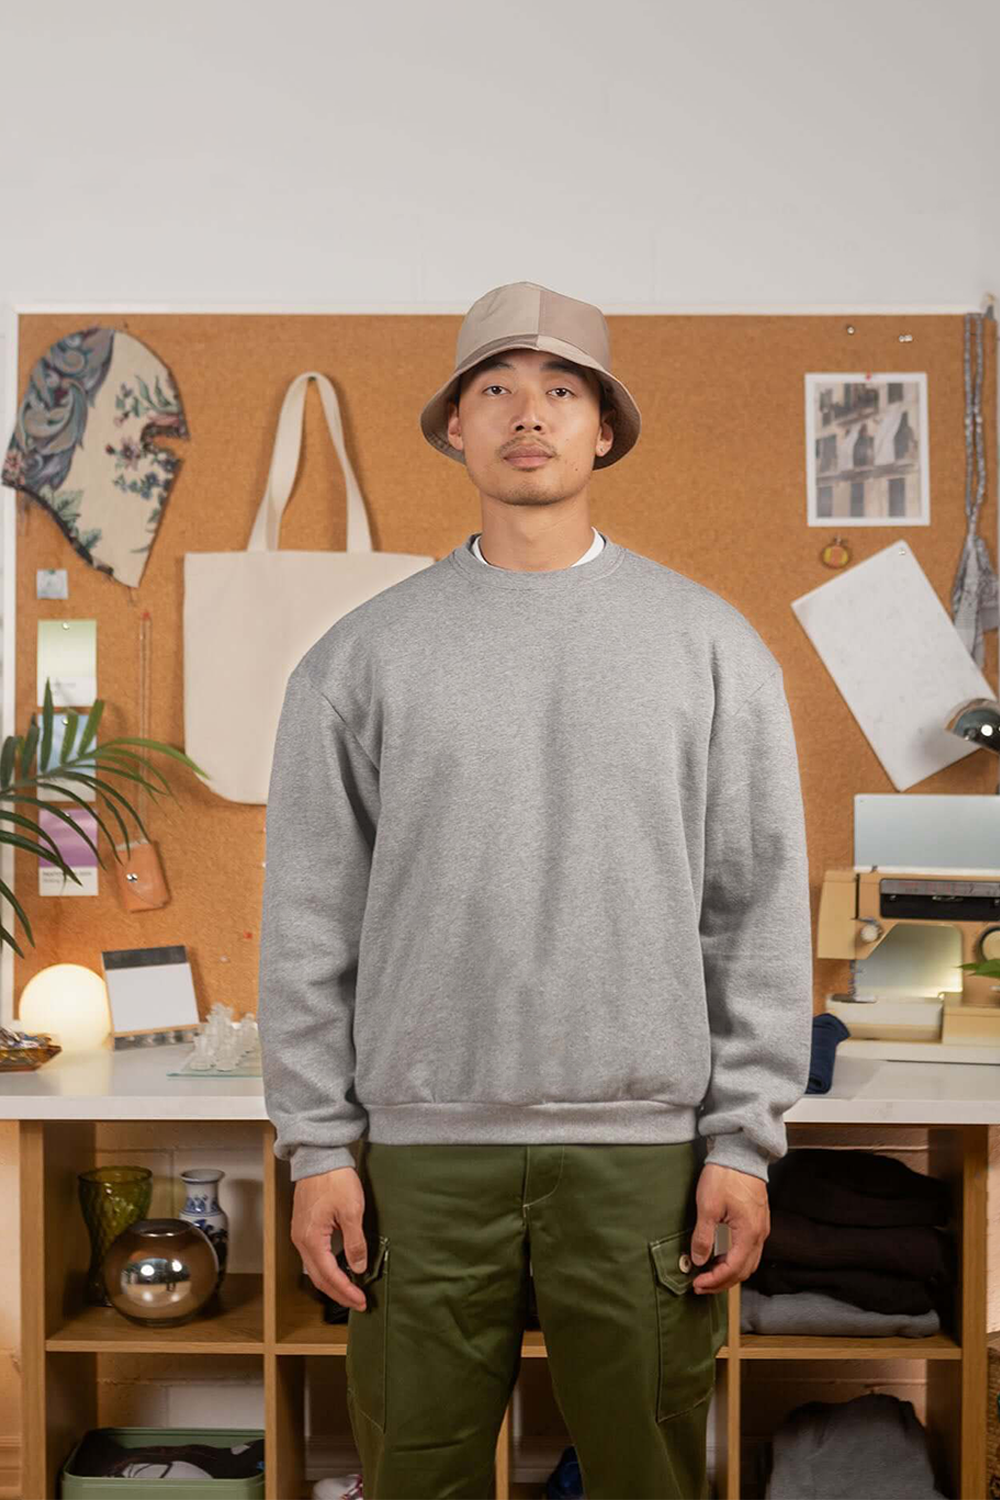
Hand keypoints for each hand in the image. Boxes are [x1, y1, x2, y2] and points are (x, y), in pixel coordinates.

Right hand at [290, 1166, 369, 1310]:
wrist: (319, 1156)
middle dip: (339, 1293)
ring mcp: (300, 1234)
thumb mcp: (352, 1211)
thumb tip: (357, 1268)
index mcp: (311, 1239)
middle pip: (319, 1278)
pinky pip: (313, 1256)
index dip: (346, 1291)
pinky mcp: (304, 1227)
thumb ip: (355, 1243)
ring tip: (350, 1291)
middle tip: (358, 1303)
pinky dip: (327, 1268)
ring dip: (332, 1282)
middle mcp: (300, 1240)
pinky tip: (339, 1269)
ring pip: (315, 1268)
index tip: (361, 1301)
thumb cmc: (334, 1179)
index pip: (329, 1276)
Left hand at [689, 1162, 769, 1293]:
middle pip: (744, 1271)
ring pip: (748, 1262)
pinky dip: (735, 1259)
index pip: (733, 1270)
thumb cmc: (726, 1175)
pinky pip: (749, 1250)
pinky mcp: (758, 1221)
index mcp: (749, 1233)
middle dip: (722, 1282)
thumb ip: (703, 1236)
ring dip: (729, 1272)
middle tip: (701, 1285)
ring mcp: (761, 1228)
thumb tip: (698, 1260)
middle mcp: (760, 1235)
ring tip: (708, 1273)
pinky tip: (720, 1256)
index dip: (715, 1281)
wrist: (742, 1152)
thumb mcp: (708, 1206)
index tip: (697, 1285)